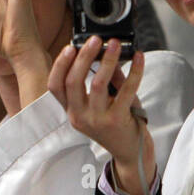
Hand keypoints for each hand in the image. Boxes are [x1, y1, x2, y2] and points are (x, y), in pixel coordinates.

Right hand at [49, 37, 153, 194]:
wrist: (129, 154)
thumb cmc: (115, 125)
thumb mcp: (101, 104)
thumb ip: (103, 79)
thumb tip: (107, 51)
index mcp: (71, 111)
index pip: (54, 86)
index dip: (60, 65)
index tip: (70, 47)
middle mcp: (79, 116)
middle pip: (73, 81)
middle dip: (84, 56)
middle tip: (96, 40)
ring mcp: (97, 120)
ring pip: (97, 84)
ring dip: (107, 60)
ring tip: (114, 45)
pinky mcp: (117, 120)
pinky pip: (125, 91)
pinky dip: (134, 71)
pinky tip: (139, 58)